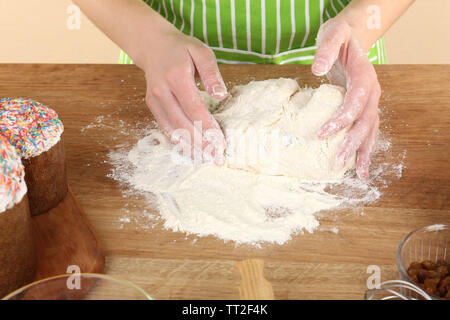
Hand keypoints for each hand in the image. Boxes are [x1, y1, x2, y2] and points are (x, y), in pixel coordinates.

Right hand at [139, 26, 226, 164]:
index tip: (220, 142)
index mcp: (176, 77)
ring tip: (206, 158)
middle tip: (217, 157)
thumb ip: (211, 73)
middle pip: (182, 124)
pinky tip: (192, 150)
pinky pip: (165, 128)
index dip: (208, 127)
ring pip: (172, 130)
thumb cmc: (182, 49)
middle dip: (201, 143)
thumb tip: (220, 95)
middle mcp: (162, 91)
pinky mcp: (152, 105)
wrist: (153, 45)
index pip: (194, 108)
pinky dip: (179, 141)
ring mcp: (155, 99)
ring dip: (190, 147)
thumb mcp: (201, 52)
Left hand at [312, 18, 379, 178]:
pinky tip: (357, 163)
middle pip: (365, 122)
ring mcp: (370, 101)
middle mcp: (372, 92)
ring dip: (363, 151)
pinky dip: (363, 146)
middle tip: (337, 161)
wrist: (350, 37)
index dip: (341, 119)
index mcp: (365, 77)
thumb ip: (326, 50)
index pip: (355, 102)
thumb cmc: (339, 37)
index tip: (322, 134)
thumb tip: (317, 69)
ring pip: (371, 130)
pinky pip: (366, 129)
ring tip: (359, 174)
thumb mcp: (332, 35)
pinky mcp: (363, 107)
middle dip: (353, 143)